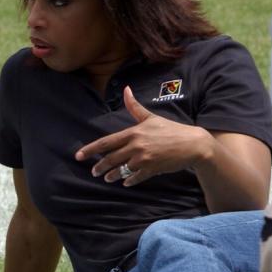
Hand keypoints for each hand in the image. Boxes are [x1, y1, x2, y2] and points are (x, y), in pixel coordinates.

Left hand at [74, 86, 209, 185]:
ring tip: (107, 178)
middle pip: (110, 159)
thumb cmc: (171, 129)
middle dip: (99, 166)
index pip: (106, 142)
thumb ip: (135, 107)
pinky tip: (125, 182)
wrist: (193, 144)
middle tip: (94, 172)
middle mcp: (136, 146)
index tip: (79, 156)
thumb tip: (126, 89)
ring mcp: (144, 159)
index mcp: (133, 133)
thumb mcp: (151, 117)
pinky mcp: (152, 169)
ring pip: (121, 170)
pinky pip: (135, 178)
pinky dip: (129, 181)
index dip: (90, 150)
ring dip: (112, 176)